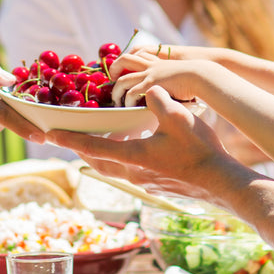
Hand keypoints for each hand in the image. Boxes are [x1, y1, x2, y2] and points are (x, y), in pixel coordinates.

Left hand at [41, 86, 247, 203]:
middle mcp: (134, 173)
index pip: (93, 147)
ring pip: (113, 167)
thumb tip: (147, 89)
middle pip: (98, 161)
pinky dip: (121, 156)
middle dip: (82, 147)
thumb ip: (157, 99)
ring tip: (100, 136)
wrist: (222, 182)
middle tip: (70, 135)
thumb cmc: (200, 150)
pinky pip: (129, 169)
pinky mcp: (157, 184)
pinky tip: (132, 144)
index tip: (51, 135)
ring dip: (102, 152)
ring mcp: (145, 182)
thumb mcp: (178, 117)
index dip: (70, 140)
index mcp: (133, 157)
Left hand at [108, 54, 213, 107]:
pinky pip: (132, 93)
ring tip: (116, 101)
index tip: (122, 70)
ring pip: (123, 79)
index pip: (137, 53)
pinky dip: (127, 101)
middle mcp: (151, 66)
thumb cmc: (197, 79)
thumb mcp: (182, 76)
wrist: (202, 76)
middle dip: (113, 68)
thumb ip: (173, 81)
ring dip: (116, 91)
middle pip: (124, 59)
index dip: (127, 60)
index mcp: (158, 62)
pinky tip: (129, 108)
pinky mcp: (151, 85)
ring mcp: (150, 74)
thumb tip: (173, 92)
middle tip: (111, 80)